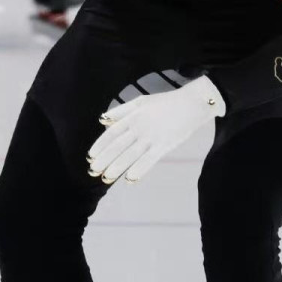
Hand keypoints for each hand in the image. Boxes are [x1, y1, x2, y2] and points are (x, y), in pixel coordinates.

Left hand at [87, 76, 225, 183]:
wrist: (191, 103)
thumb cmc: (166, 103)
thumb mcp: (141, 102)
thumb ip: (122, 111)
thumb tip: (103, 120)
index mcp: (133, 116)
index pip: (112, 133)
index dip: (100, 145)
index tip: (90, 157)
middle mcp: (139, 127)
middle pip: (118, 146)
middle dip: (104, 159)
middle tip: (93, 171)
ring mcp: (152, 137)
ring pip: (130, 154)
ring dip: (117, 167)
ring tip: (106, 178)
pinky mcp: (165, 145)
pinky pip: (149, 160)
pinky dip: (139, 170)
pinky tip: (130, 179)